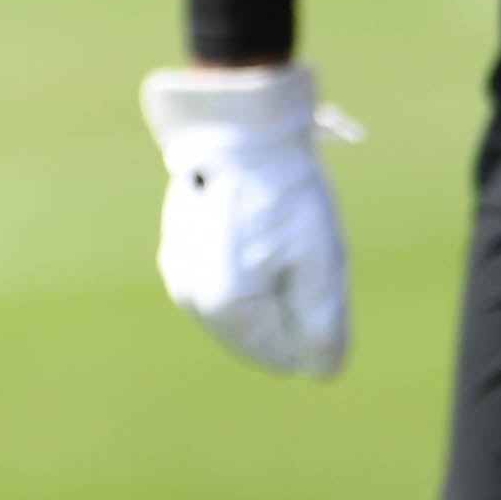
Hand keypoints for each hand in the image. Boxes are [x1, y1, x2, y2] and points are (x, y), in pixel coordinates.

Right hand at [143, 58, 358, 377]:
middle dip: (290, 304)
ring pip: (242, 308)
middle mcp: (192, 300)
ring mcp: (180, 275)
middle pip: (262, 333)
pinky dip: (246, 266)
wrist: (240, 127)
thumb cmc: (285, 194)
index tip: (314, 268)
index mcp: (226, 310)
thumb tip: (321, 372)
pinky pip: (222, 281)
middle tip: (299, 248)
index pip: (287, 356)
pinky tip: (256, 226)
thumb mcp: (320, 264)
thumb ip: (323, 330)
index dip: (315, 323)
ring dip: (269, 285)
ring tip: (277, 233)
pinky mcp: (177, 250)